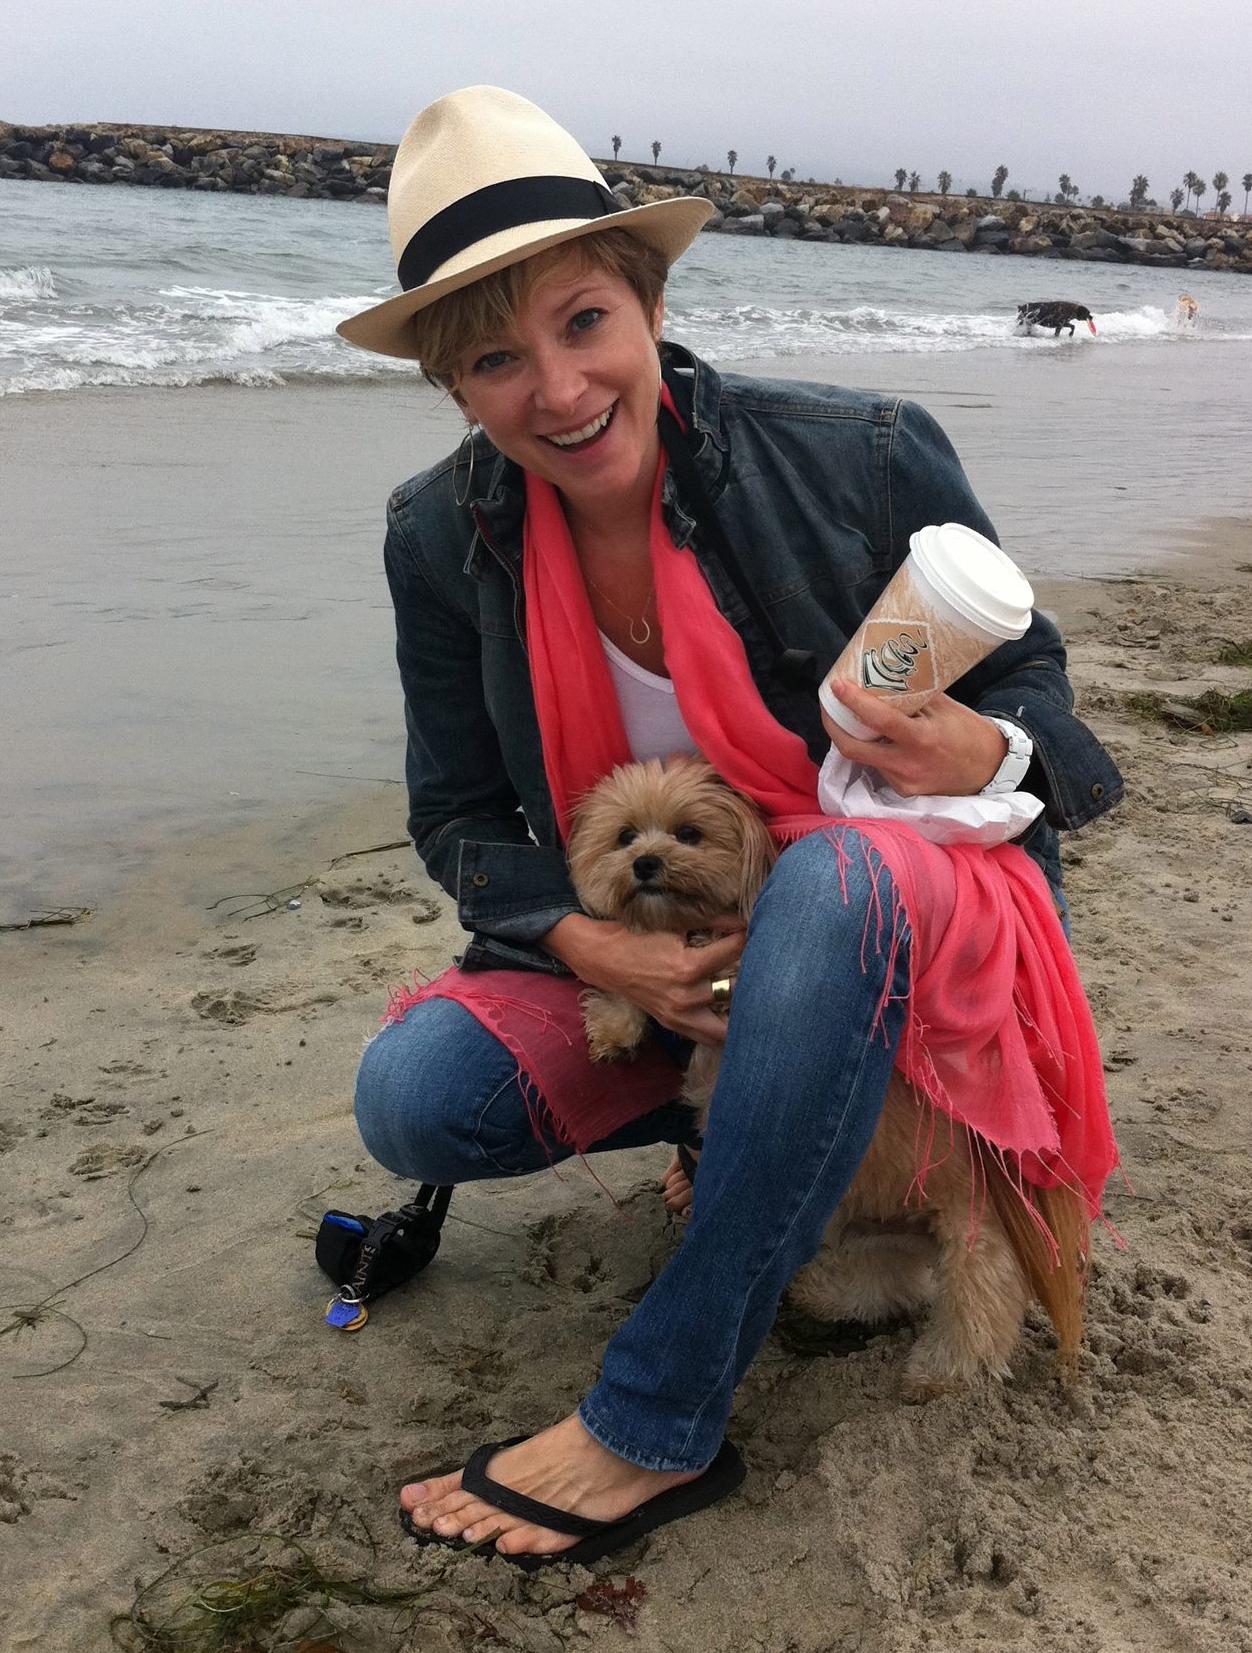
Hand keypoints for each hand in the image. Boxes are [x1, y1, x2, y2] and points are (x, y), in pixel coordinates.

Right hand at [543, 913, 745, 1045]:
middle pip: (738, 990)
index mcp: (688, 967)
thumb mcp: (675, 924)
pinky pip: (707, 1036)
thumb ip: (712, 922)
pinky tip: (732, 1018)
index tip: (750, 931)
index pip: (734, 951)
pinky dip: (721, 1029)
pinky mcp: (673, 1024)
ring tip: (751, 998)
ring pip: (727, 1026)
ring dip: (740, 1011)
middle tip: (759, 967)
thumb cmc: (637, 937)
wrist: (603, 959)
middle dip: (752, 976)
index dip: (745, 938)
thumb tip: (742, 921)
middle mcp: (687, 996)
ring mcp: (679, 1015)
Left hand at [821, 682, 1007, 796]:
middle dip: (834, 727)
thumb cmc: (968, 732)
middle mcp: (908, 765)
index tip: (837, 686)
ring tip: (849, 716)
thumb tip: (882, 677)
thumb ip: (912, 697)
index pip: (879, 721)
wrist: (989, 769)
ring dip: (853, 737)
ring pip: (864, 759)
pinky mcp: (903, 791)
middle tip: (829, 705)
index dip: (854, 703)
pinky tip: (876, 737)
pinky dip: (873, 750)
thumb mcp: (944, 707)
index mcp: (921, 740)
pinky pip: (878, 768)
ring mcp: (903, 782)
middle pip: (853, 749)